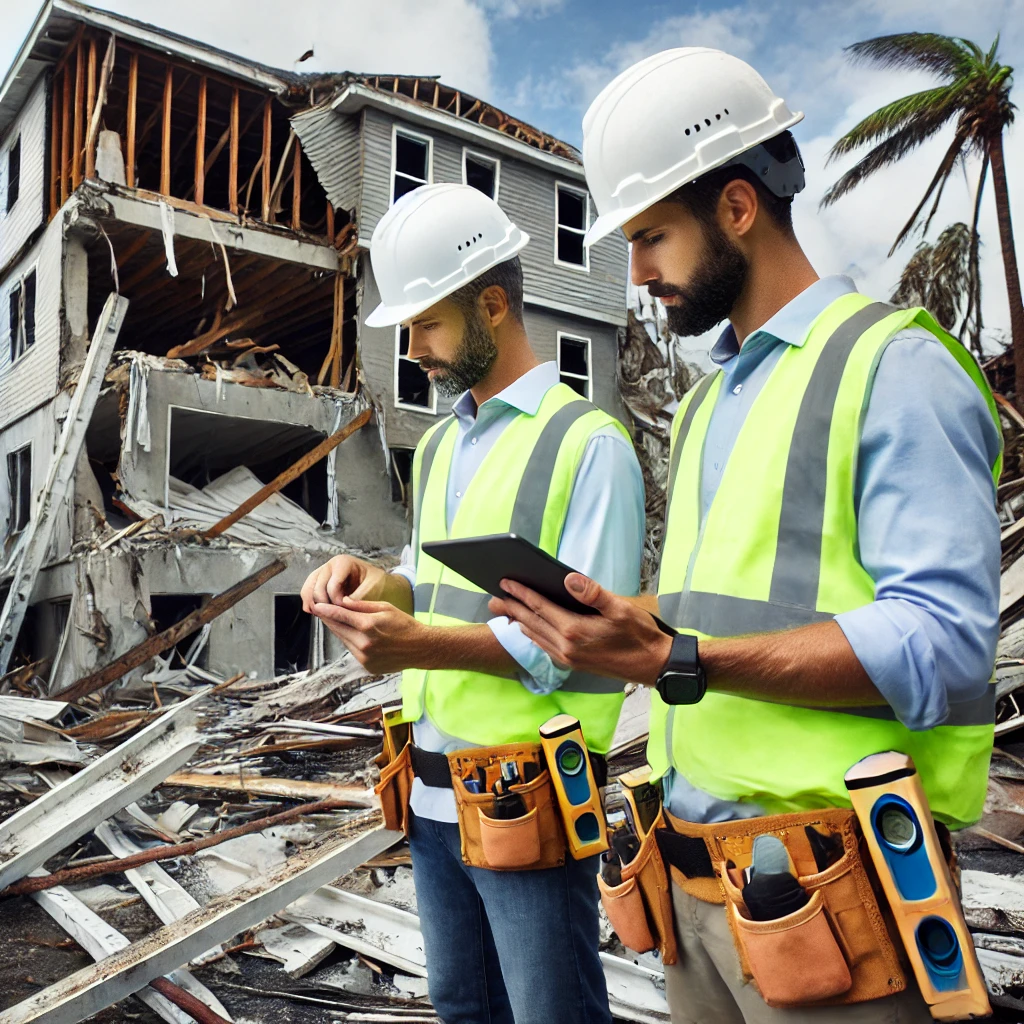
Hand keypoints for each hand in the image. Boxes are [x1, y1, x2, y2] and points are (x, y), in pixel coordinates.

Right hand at [301, 555, 386, 611]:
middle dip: (324, 605)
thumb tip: (342, 606)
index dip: (336, 601)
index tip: (345, 609)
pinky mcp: (319, 582)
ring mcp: (322, 573)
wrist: (378, 581)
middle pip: (316, 588)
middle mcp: (330, 565)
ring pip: (308, 590)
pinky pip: (307, 592)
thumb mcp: (372, 588)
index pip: (332, 586)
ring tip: (323, 616)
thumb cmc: (377, 582)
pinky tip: (316, 613)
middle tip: (334, 615)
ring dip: (314, 605)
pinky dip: (310, 603)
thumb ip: (357, 597)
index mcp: (342, 562)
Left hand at [311, 596, 427, 673]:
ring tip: (337, 621)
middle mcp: (364, 643)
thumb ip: (362, 606)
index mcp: (368, 626)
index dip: (326, 610)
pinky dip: (350, 642)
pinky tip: (354, 635)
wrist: (420, 648)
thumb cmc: (405, 625)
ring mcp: (365, 657)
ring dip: (339, 631)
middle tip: (321, 611)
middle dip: (329, 619)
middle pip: (338, 629)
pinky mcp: (367, 666)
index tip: (316, 606)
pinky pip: (352, 651)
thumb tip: (342, 601)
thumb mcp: (385, 608)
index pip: (340, 616)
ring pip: (343, 641)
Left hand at [488, 573, 672, 686]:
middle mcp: (567, 647)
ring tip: (504, 612)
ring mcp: (569, 658)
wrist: (654, 666)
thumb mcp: (621, 609)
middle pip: (532, 623)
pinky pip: (545, 648)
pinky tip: (528, 631)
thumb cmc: (640, 636)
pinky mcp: (574, 664)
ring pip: (536, 637)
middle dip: (511, 609)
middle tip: (493, 598)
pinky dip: (532, 636)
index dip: (521, 594)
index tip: (506, 582)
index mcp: (575, 631)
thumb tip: (568, 579)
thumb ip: (593, 593)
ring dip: (518, 623)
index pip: (540, 608)